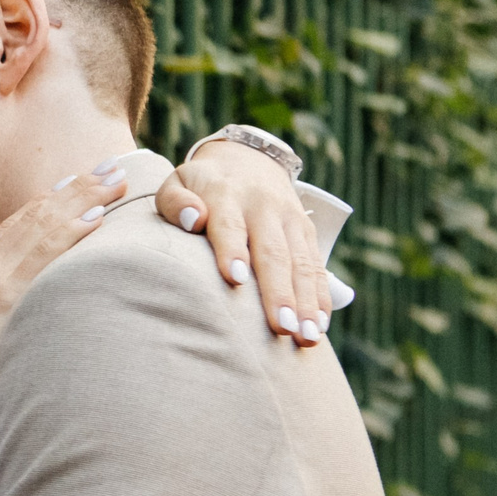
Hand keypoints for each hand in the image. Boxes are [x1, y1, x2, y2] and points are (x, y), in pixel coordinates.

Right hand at [0, 165, 113, 398]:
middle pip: (34, 216)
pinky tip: (95, 218)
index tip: (75, 182)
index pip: (15, 226)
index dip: (48, 201)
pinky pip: (43, 256)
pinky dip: (70, 233)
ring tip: (115, 181)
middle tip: (110, 166)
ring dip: (83, 200)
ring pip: (43, 226)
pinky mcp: (4, 295)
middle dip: (75, 188)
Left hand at [156, 139, 329, 345]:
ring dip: (306, 301)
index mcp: (227, 195)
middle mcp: (264, 207)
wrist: (246, 159)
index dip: (232, 250)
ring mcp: (291, 220)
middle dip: (279, 292)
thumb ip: (176, 202)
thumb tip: (193, 219)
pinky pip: (317, 266)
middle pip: (273, 252)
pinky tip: (320, 325)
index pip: (230, 224)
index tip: (234, 279)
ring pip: (301, 263)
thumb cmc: (200, 186)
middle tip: (282, 328)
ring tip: (306, 336)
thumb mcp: (177, 183)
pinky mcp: (307, 232)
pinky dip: (320, 297)